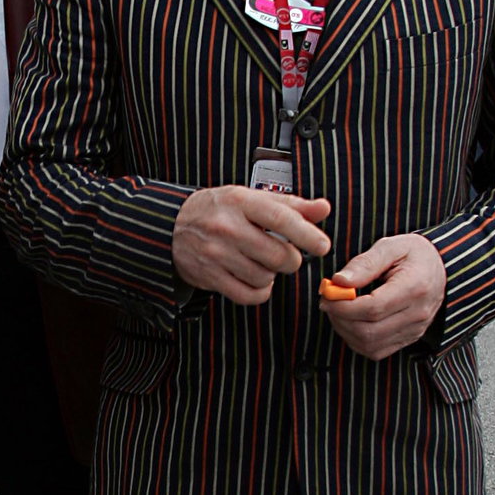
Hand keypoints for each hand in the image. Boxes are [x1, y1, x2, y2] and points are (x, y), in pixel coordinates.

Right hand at [173, 188, 330, 304]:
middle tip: (284, 254)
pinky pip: (249, 296)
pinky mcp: (209, 277)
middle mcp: (227, 227)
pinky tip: (254, 279)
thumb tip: (323, 209)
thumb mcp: (251, 198)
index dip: (307, 235)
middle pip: (279, 256)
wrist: (172, 227)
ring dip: (271, 274)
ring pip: (266, 278)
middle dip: (290, 260)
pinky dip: (260, 292)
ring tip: (260, 262)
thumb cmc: (219, 210)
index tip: (322, 246)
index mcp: (240, 202)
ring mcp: (216, 254)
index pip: (281, 219)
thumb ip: (290, 205)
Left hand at [319, 234, 446, 358]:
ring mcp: (415, 330)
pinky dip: (356, 340)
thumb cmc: (413, 254)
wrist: (441, 268)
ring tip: (338, 310)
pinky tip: (351, 321)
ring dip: (345, 330)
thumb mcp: (391, 247)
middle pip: (369, 331)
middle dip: (340, 318)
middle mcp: (418, 314)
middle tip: (328, 302)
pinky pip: (377, 351)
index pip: (373, 308)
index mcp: (415, 287)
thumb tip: (338, 281)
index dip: (343, 306)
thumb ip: (364, 263)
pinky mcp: (409, 339)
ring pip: (370, 345)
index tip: (327, 295)